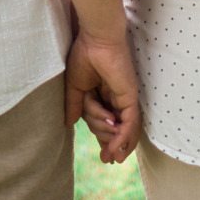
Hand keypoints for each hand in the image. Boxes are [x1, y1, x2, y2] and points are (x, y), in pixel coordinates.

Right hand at [64, 30, 140, 163]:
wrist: (94, 39)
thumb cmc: (83, 55)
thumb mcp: (74, 86)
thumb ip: (74, 105)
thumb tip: (70, 124)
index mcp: (103, 95)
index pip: (105, 123)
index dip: (106, 142)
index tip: (105, 159)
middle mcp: (116, 98)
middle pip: (112, 128)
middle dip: (105, 143)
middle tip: (103, 153)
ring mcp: (124, 98)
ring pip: (122, 129)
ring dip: (115, 144)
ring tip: (108, 155)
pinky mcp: (129, 97)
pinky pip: (129, 123)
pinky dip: (123, 137)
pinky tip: (116, 148)